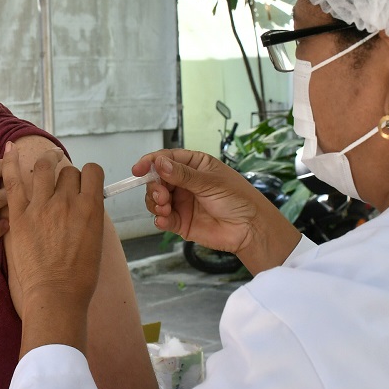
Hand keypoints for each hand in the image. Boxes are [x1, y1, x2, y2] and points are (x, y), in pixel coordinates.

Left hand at [2, 144, 105, 323]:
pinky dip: (11, 162)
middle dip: (67, 176)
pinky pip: (14, 181)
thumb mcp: (96, 240)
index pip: (93, 172)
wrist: (56, 294)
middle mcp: (68, 201)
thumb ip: (90, 216)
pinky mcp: (19, 216)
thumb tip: (84, 202)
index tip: (84, 182)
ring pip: (44, 168)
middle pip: (68, 172)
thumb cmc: (80, 276)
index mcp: (91, 207)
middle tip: (62, 186)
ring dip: (46, 161)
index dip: (88, 175)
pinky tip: (9, 148)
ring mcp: (42, 206)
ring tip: (46, 161)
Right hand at [132, 149, 297, 271]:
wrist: (249, 229)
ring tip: (164, 208)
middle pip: (157, 180)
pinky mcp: (181, 222)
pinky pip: (163, 218)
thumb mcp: (210, 182)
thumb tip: (159, 163)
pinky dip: (159, 218)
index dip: (150, 163)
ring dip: (155, 203)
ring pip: (156, 199)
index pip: (166, 159)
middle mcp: (184, 182)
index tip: (138, 169)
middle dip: (154, 187)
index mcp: (194, 165)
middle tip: (161, 196)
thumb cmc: (236, 198)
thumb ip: (182, 175)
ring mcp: (181, 202)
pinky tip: (164, 220)